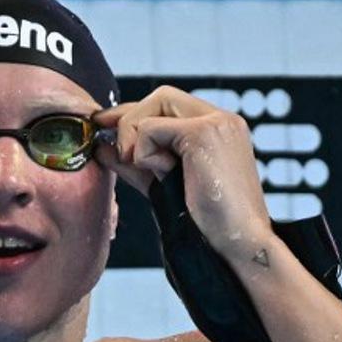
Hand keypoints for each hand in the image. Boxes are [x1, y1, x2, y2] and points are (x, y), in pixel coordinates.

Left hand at [92, 86, 272, 258]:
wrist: (237, 245)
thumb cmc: (209, 224)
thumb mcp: (167, 184)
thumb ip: (140, 162)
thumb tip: (103, 146)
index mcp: (220, 130)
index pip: (170, 105)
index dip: (135, 113)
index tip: (105, 124)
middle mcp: (222, 120)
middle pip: (160, 97)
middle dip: (130, 121)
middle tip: (120, 153)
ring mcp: (216, 123)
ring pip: (154, 107)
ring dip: (136, 140)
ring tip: (149, 172)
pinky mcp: (203, 134)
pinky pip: (150, 128)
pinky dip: (144, 153)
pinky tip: (160, 174)